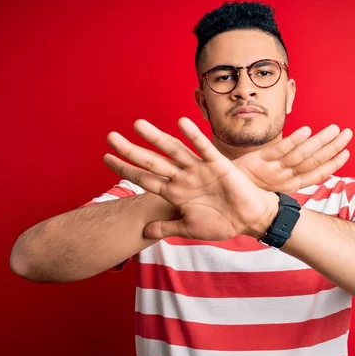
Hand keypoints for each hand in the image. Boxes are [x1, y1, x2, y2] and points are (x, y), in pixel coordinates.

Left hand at [103, 117, 278, 240]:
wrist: (248, 219)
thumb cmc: (221, 223)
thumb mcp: (190, 228)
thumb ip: (167, 227)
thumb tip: (144, 232)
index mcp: (175, 192)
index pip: (145, 178)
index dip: (125, 169)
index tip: (106, 158)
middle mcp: (183, 177)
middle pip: (153, 161)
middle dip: (131, 150)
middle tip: (110, 137)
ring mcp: (199, 169)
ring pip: (174, 150)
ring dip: (156, 138)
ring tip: (137, 125)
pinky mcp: (218, 165)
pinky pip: (204, 148)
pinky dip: (193, 136)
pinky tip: (181, 123)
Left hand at [233, 124, 352, 193]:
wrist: (221, 194)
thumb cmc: (248, 187)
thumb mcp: (271, 183)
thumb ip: (286, 171)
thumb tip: (301, 159)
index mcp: (289, 185)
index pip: (316, 174)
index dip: (332, 164)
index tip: (347, 152)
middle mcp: (284, 179)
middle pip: (314, 162)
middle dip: (332, 148)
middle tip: (348, 133)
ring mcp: (273, 170)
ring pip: (301, 155)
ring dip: (320, 141)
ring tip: (335, 129)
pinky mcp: (259, 161)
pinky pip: (279, 150)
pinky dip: (294, 141)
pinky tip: (307, 130)